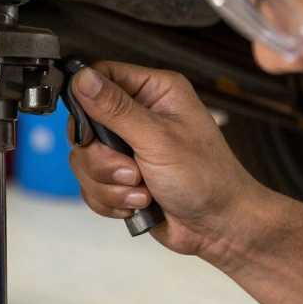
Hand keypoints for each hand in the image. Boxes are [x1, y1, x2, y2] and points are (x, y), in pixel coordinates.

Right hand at [68, 61, 263, 261]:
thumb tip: (84, 79)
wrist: (219, 226)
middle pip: (85, 125)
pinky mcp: (120, 177)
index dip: (87, 101)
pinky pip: (91, 185)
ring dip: (110, 184)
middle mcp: (139, 116)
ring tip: (143, 190)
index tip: (91, 129)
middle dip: (102, 158)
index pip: (101, 77)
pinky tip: (139, 203)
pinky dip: (111, 200)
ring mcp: (128, 148)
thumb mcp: (159, 139)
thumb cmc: (208, 178)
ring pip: (85, 160)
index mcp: (155, 93)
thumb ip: (117, 109)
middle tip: (132, 170)